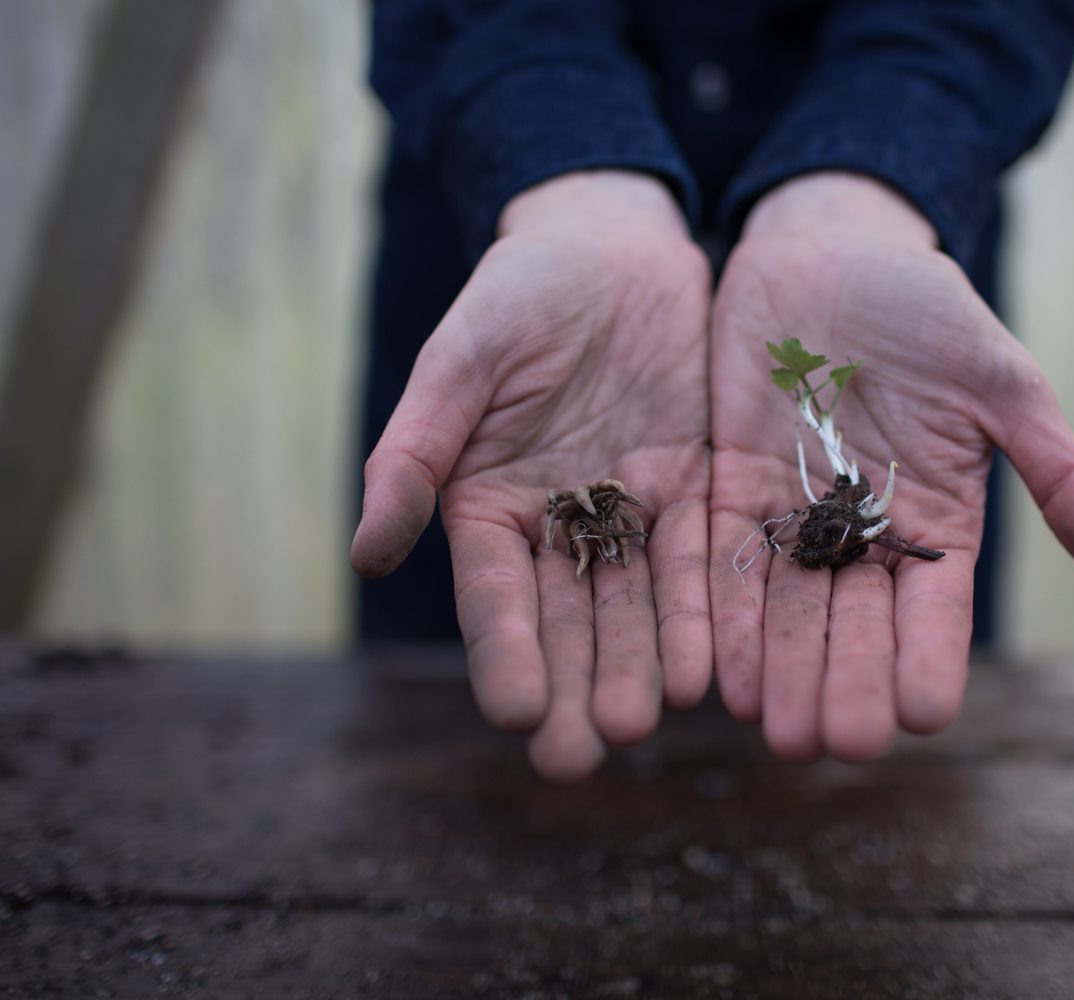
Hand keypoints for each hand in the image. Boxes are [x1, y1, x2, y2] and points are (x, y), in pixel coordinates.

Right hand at [352, 171, 711, 781]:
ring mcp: (628, 512)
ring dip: (637, 666)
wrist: (611, 244)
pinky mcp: (692, 490)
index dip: (505, 652)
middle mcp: (557, 525)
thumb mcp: (458, 360)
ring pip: (634, 605)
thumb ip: (415, 452)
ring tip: (642, 725)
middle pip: (566, 619)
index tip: (513, 712)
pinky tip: (707, 667)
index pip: (495, 594)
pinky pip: (699, 560)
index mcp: (486, 503)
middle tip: (578, 756)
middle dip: (572, 685)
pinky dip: (701, 613)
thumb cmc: (519, 291)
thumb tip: (366, 554)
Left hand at [708, 173, 1073, 761]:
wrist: (827, 250)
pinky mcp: (725, 490)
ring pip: (786, 611)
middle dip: (844, 686)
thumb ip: (1058, 471)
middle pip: (853, 628)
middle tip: (834, 744)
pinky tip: (718, 671)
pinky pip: (723, 563)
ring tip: (777, 729)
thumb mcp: (1002, 382)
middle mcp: (861, 537)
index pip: (934, 612)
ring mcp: (790, 518)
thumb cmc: (925, 308)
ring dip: (780, 672)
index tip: (922, 716)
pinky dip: (722, 617)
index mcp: (935, 523)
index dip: (928, 662)